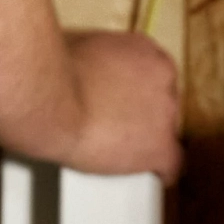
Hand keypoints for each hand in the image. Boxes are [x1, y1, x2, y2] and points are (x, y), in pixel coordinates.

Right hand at [58, 29, 182, 184]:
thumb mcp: (82, 47)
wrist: (51, 99)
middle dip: (143, 117)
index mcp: (146, 52)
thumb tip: (90, 67)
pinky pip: (171, 165)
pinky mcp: (158, 147)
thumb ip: (100, 59)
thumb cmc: (54, 72)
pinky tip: (156, 176)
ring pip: (166, 134)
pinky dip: (162, 172)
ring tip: (121, 151)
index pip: (155, 77)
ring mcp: (165, 114)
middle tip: (118, 127)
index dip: (139, 94)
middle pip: (163, 105)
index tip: (128, 103)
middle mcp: (163, 79)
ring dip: (147, 142)